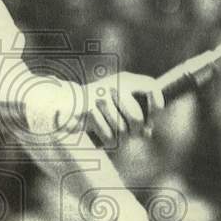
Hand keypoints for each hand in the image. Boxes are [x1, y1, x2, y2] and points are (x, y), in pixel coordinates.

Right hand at [20, 72, 164, 144]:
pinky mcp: (89, 109)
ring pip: (122, 130)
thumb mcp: (120, 108)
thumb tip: (147, 132)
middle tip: (128, 133)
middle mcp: (115, 84)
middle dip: (134, 131)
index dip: (156, 104)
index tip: (152, 119)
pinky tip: (100, 135)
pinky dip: (107, 140)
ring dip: (118, 138)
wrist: (65, 104)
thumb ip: (136, 118)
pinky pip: (108, 134)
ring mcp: (101, 95)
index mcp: (126, 79)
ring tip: (110, 132)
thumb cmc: (99, 109)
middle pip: (137, 118)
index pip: (151, 87)